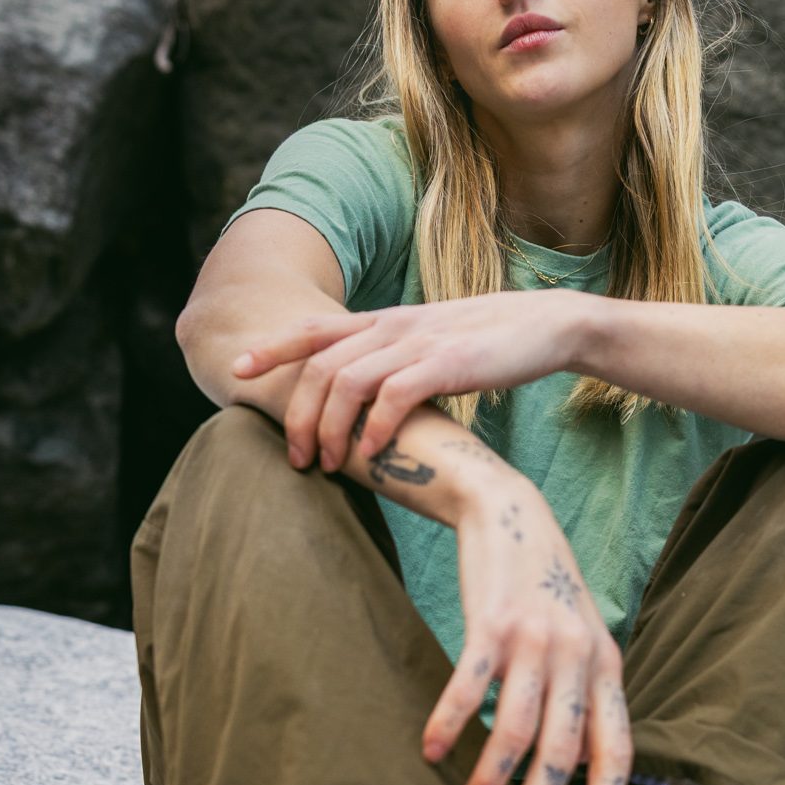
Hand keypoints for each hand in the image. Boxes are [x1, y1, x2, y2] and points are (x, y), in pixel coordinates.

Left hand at [227, 290, 585, 473]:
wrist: (547, 325)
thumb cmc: (488, 343)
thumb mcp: (429, 343)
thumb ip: (392, 360)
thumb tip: (363, 394)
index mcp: (384, 321)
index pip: (312, 329)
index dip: (271, 348)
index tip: (237, 370)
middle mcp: (392, 327)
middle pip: (319, 366)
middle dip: (296, 414)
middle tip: (293, 456)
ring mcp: (418, 342)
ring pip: (347, 381)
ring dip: (328, 427)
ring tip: (325, 463)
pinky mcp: (448, 363)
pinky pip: (394, 396)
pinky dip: (375, 427)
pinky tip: (370, 453)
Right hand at [423, 480, 632, 784]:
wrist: (511, 514)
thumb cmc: (545, 588)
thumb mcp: (584, 637)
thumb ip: (585, 694)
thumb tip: (575, 766)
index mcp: (606, 665)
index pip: (616, 746)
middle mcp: (576, 656)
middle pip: (561, 750)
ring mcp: (533, 641)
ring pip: (514, 730)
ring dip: (489, 777)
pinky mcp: (490, 626)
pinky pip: (468, 690)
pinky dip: (449, 726)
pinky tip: (432, 751)